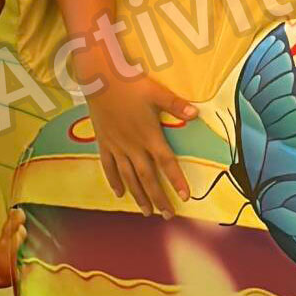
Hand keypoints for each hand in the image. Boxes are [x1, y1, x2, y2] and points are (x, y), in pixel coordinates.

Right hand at [88, 77, 196, 218]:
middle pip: (147, 177)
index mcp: (149, 135)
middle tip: (166, 214)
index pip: (166, 162)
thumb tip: (196, 114)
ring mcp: (117, 147)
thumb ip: (176, 105)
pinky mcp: (104, 143)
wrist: (100, 80)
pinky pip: (109, 167)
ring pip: (129, 177)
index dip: (176, 180)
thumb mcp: (157, 92)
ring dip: (138, 196)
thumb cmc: (130, 84)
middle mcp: (133, 146)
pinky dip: (114, 181)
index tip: (184, 197)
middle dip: (158, 197)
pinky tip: (119, 194)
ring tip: (146, 212)